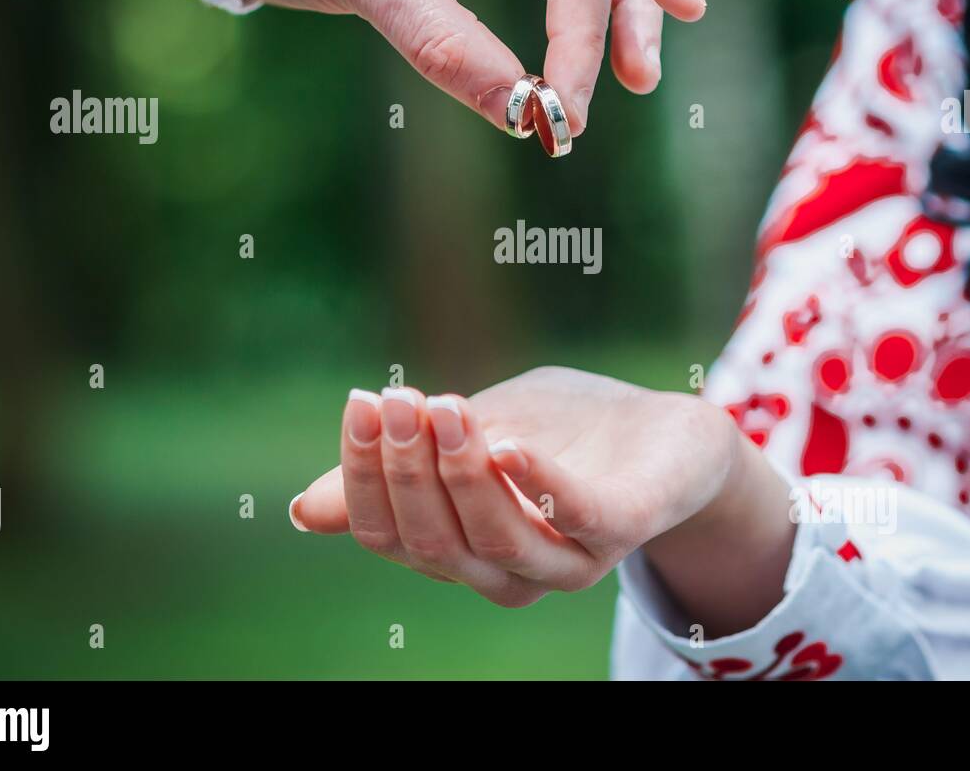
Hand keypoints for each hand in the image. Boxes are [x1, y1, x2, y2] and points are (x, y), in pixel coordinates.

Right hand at [292, 367, 795, 633]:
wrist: (666, 432)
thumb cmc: (561, 433)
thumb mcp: (470, 438)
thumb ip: (407, 467)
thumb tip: (303, 510)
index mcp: (461, 549)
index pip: (388, 534)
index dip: (362, 474)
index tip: (360, 402)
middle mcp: (507, 571)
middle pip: (432, 542)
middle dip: (403, 469)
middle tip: (395, 398)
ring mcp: (568, 559)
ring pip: (494, 539)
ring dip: (458, 473)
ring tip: (443, 408)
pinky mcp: (622, 529)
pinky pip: (577, 519)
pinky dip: (537, 483)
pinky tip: (505, 443)